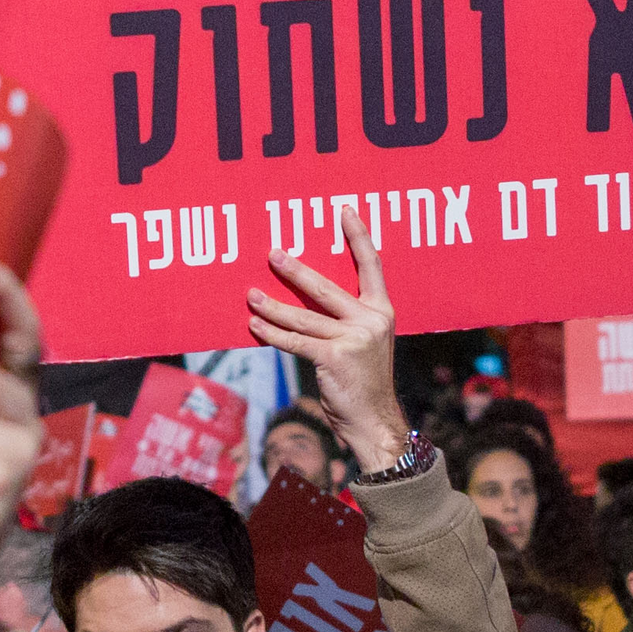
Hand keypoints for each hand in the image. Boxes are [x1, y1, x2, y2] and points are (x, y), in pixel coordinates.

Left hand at [249, 230, 406, 468]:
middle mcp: (370, 320)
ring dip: (272, 306)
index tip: (343, 210)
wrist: (374, 421)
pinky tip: (254, 326)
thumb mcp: (365, 344)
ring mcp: (353, 339)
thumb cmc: (364, 382)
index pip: (371, 265)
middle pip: (326, 287)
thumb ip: (347, 320)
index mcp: (382, 311)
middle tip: (273, 254)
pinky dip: (272, 334)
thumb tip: (304, 298)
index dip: (357, 236)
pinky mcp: (334, 358)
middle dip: (296, 270)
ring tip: (250, 294)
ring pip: (303, 316)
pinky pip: (295, 342)